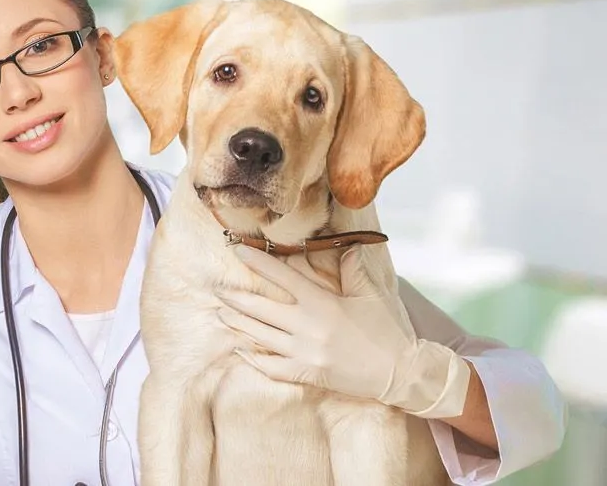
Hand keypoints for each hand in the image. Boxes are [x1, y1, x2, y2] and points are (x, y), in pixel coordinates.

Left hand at [217, 244, 470, 418]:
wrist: (400, 373)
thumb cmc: (385, 331)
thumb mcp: (369, 294)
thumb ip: (352, 268)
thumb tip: (344, 244)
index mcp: (322, 303)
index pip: (282, 277)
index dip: (257, 261)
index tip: (236, 250)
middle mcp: (307, 327)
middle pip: (261, 308)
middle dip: (236, 297)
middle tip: (217, 288)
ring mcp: (304, 352)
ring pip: (260, 336)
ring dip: (238, 324)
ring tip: (221, 314)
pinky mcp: (306, 374)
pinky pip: (271, 368)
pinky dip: (253, 359)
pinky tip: (240, 350)